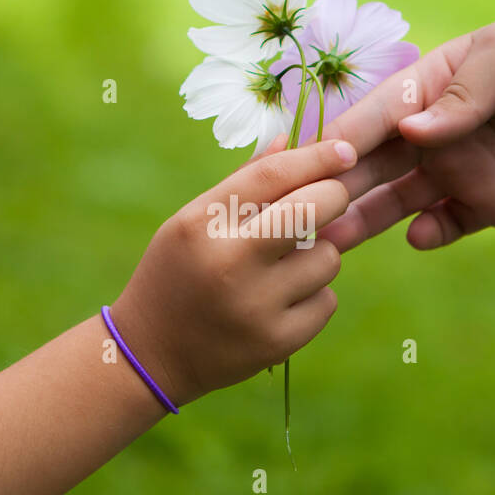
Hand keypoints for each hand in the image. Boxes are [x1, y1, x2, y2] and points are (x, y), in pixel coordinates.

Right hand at [112, 138, 356, 405]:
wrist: (150, 354)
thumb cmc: (176, 274)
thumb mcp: (191, 222)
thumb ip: (242, 184)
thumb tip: (290, 140)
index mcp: (202, 225)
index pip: (272, 175)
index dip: (316, 157)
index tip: (344, 150)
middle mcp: (229, 262)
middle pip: (312, 210)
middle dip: (334, 197)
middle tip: (331, 200)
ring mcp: (255, 306)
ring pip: (328, 258)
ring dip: (318, 256)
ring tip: (284, 268)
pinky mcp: (277, 342)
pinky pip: (326, 301)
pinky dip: (313, 297)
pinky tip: (281, 304)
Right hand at [319, 8, 494, 250]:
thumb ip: (463, 96)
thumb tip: (414, 134)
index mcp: (425, 91)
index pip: (370, 119)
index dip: (337, 141)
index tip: (301, 163)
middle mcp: (430, 136)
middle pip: (371, 167)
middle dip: (334, 189)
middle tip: (298, 215)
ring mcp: (455, 172)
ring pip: (395, 203)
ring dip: (365, 220)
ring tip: (332, 240)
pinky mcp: (486, 206)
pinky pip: (444, 227)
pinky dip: (428, 235)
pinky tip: (420, 236)